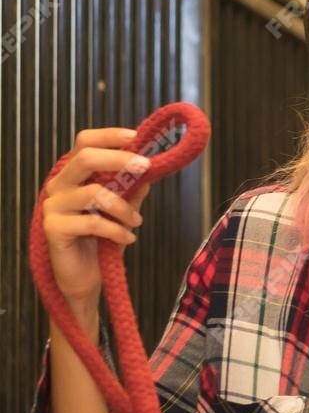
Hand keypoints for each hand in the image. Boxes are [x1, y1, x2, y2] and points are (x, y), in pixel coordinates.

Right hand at [39, 127, 154, 306]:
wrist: (87, 276)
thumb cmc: (104, 239)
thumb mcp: (123, 211)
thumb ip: (132, 190)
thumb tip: (149, 171)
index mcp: (75, 176)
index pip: (84, 143)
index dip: (108, 136)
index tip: (135, 136)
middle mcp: (59, 185)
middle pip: (84, 158)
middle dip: (119, 159)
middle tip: (146, 166)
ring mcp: (53, 206)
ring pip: (94, 192)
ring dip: (124, 207)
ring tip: (136, 222)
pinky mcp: (53, 228)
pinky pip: (92, 222)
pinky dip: (117, 230)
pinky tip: (129, 238)